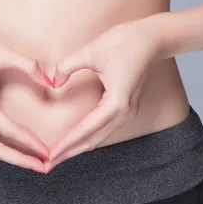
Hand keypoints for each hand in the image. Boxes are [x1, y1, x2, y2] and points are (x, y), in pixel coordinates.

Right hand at [0, 18, 49, 171]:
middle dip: (19, 160)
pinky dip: (1, 144)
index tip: (46, 151)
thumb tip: (51, 80)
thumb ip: (28, 66)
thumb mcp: (0, 50)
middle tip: (43, 166)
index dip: (28, 142)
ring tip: (33, 160)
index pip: (6, 129)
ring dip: (10, 155)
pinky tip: (18, 144)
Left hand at [44, 16, 164, 171]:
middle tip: (48, 165)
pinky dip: (89, 137)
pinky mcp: (127, 107)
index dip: (66, 144)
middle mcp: (124, 112)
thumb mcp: (91, 51)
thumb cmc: (126, 41)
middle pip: (93, 140)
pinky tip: (76, 140)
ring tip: (58, 156)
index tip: (50, 156)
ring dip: (79, 147)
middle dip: (70, 153)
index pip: (86, 130)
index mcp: (117, 103)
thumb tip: (53, 82)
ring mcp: (128, 111)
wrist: (153, 38)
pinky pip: (105, 128)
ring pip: (100, 137)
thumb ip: (67, 67)